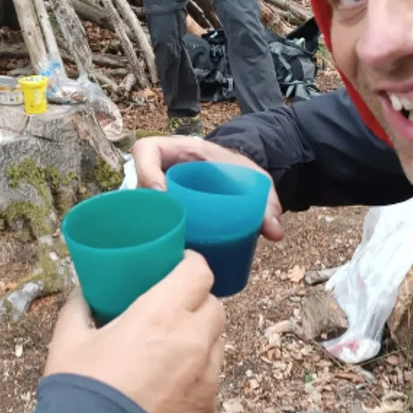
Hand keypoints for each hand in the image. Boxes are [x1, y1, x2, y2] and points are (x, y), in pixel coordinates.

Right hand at [44, 252, 226, 412]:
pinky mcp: (208, 408)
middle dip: (196, 301)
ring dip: (200, 337)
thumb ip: (79, 306)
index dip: (191, 263)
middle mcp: (192, 341)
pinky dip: (197, 373)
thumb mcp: (69, 340)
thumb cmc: (81, 392)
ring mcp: (206, 377)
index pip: (199, 272)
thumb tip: (84, 290)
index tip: (179, 264)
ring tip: (170, 348)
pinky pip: (211, 378)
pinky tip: (169, 383)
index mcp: (160, 315)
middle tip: (171, 308)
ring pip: (217, 342)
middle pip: (214, 305)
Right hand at [132, 135, 284, 240]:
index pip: (147, 151)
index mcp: (178, 151)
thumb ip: (265, 205)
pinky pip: (147, 226)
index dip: (147, 170)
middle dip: (146, 211)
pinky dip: (153, 241)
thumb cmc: (239, 172)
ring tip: (165, 252)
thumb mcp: (253, 182)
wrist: (239, 178)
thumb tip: (275, 233)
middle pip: (137, 188)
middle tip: (167, 234)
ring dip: (146, 230)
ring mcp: (156, 195)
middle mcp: (160, 172)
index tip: (162, 193)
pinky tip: (163, 261)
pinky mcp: (160, 216)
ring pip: (139, 211)